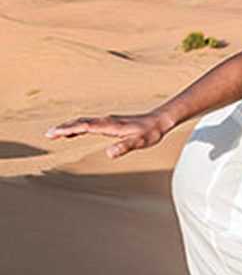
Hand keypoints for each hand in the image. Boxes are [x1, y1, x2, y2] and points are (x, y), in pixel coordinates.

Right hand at [44, 112, 168, 158]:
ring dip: (69, 127)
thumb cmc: (150, 133)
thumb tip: (110, 154)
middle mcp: (107, 121)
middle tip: (48, 134)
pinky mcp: (112, 123)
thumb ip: (125, 147)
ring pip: (84, 122)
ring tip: (55, 134)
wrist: (160, 120)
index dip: (68, 129)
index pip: (84, 126)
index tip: (54, 133)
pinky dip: (79, 127)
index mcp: (109, 125)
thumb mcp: (140, 142)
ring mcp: (108, 121)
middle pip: (80, 122)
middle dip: (64, 128)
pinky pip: (91, 124)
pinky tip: (75, 132)